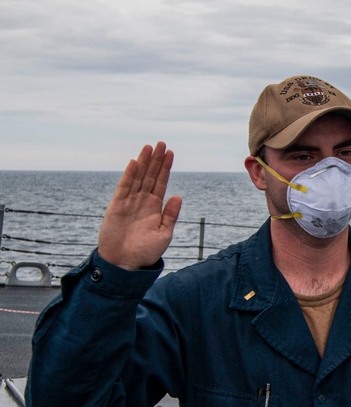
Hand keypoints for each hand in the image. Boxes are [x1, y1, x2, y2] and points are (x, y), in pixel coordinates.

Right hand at [97, 142, 182, 269]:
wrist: (126, 263)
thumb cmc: (146, 251)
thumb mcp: (164, 233)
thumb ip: (170, 215)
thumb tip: (178, 195)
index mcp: (155, 207)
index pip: (161, 183)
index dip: (166, 168)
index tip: (170, 153)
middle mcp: (142, 201)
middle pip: (150, 176)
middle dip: (156, 160)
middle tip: (162, 143)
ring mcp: (129, 202)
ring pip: (138, 178)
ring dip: (144, 162)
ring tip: (150, 147)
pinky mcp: (116, 206)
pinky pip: (124, 187)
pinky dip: (129, 175)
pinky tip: (135, 163)